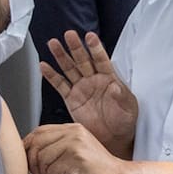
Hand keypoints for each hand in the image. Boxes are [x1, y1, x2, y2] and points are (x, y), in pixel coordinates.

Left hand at [23, 123, 125, 173]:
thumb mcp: (74, 152)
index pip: (39, 131)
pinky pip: (51, 172)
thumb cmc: (96, 171)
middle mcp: (73, 133)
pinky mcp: (76, 158)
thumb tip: (29, 152)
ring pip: (41, 160)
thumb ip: (56, 147)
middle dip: (33, 164)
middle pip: (36, 144)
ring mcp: (74, 144)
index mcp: (72, 129)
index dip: (28, 147)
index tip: (28, 161)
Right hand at [40, 31, 137, 150]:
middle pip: (83, 60)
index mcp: (109, 78)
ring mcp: (81, 88)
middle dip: (76, 47)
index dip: (96, 49)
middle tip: (69, 35)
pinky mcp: (71, 99)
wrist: (113, 139)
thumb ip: (121, 97)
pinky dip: (51, 76)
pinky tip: (44, 66)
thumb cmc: (124, 121)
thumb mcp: (128, 109)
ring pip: (69, 68)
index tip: (90, 37)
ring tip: (53, 43)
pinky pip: (60, 85)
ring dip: (61, 56)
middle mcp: (93, 80)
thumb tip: (116, 87)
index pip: (101, 60)